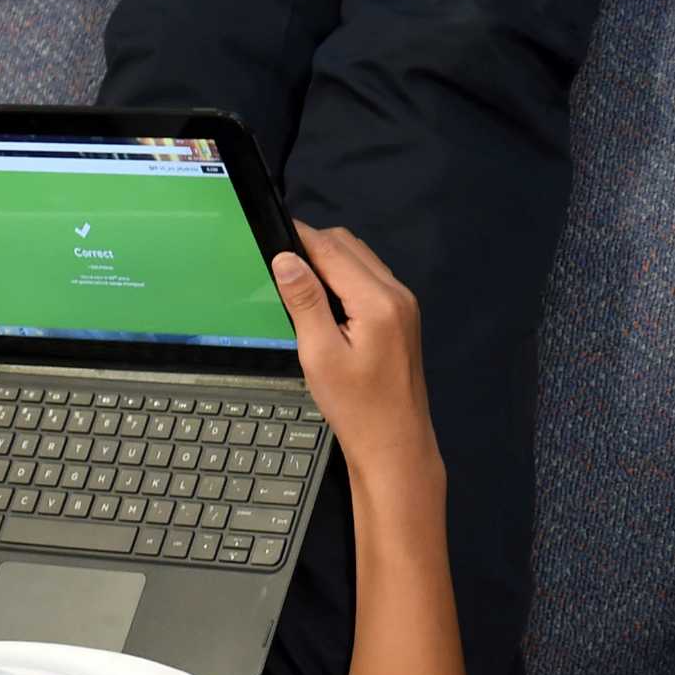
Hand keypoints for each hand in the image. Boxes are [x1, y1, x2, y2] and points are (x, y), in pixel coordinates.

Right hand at [269, 223, 438, 476]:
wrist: (395, 443)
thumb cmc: (356, 407)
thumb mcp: (320, 353)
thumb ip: (304, 301)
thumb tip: (286, 259)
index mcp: (379, 301)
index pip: (333, 249)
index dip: (299, 236)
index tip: (270, 231)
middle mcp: (397, 295)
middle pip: (349, 247)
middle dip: (313, 246)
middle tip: (277, 262)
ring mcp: (403, 305)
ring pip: (361, 260)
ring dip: (329, 261)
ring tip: (295, 281)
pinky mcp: (402, 318)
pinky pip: (370, 280)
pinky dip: (344, 278)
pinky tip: (322, 299)